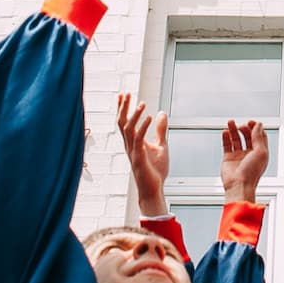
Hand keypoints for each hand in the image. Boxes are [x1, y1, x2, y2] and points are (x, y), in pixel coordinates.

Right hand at [117, 93, 169, 216]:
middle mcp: (130, 146)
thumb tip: (161, 113)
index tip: (123, 94)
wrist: (154, 189)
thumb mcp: (161, 145)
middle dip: (123, 108)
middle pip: (122, 123)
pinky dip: (143, 127)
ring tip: (142, 103)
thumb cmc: (155, 170)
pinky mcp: (139, 158)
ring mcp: (133, 152)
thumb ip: (160, 130)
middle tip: (126, 93)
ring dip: (134, 116)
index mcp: (133, 142)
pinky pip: (139, 140)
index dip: (123, 108)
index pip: (125, 122)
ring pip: (128, 130)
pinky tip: (150, 117)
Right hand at [221, 120, 268, 202]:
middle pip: (248, 136)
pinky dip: (225, 137)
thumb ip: (258, 137)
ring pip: (236, 139)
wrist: (239, 186)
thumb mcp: (260, 151)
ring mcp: (239, 156)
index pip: (259, 136)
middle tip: (241, 125)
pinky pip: (226, 145)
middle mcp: (250, 154)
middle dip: (245, 128)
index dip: (256, 127)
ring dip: (234, 129)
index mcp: (260, 152)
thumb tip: (258, 124)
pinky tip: (225, 131)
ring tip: (230, 122)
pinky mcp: (228, 159)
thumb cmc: (252, 172)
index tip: (251, 122)